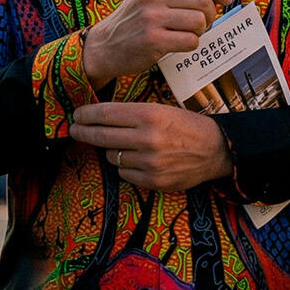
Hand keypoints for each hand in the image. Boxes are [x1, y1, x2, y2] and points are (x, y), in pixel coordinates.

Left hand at [70, 101, 232, 191]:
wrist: (215, 150)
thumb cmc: (185, 125)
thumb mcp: (160, 109)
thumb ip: (131, 114)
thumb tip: (98, 116)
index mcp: (148, 115)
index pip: (104, 114)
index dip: (86, 115)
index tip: (77, 115)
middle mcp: (146, 138)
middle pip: (101, 136)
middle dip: (83, 132)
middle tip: (75, 129)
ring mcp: (149, 162)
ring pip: (112, 156)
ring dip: (112, 150)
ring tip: (124, 145)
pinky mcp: (153, 181)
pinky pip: (124, 174)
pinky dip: (126, 167)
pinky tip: (137, 160)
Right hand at [81, 0, 231, 87]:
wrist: (105, 46)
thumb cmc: (135, 20)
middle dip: (210, 13)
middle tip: (202, 22)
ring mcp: (150, 18)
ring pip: (199, 21)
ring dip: (201, 30)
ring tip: (187, 33)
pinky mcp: (152, 41)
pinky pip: (191, 41)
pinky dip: (191, 44)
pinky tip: (178, 44)